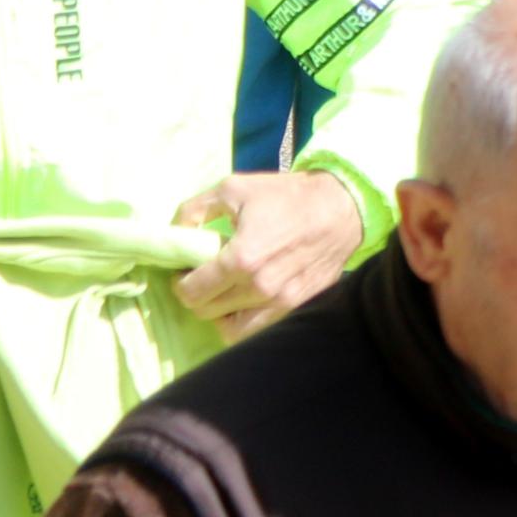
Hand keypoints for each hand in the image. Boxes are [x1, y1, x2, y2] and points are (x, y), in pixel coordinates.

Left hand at [171, 170, 363, 340]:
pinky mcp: (298, 306)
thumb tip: (174, 231)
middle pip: (206, 311)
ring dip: (220, 313)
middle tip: (205, 278)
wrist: (342, 207)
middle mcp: (260, 286)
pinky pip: (258, 329)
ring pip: (230, 329)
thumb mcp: (235, 188)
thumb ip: (195, 209)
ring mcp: (281, 301)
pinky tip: (248, 299)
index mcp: (241, 258)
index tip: (187, 271)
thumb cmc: (288, 196)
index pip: (191, 292)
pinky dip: (246, 320)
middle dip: (197, 295)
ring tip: (226, 293)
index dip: (180, 282)